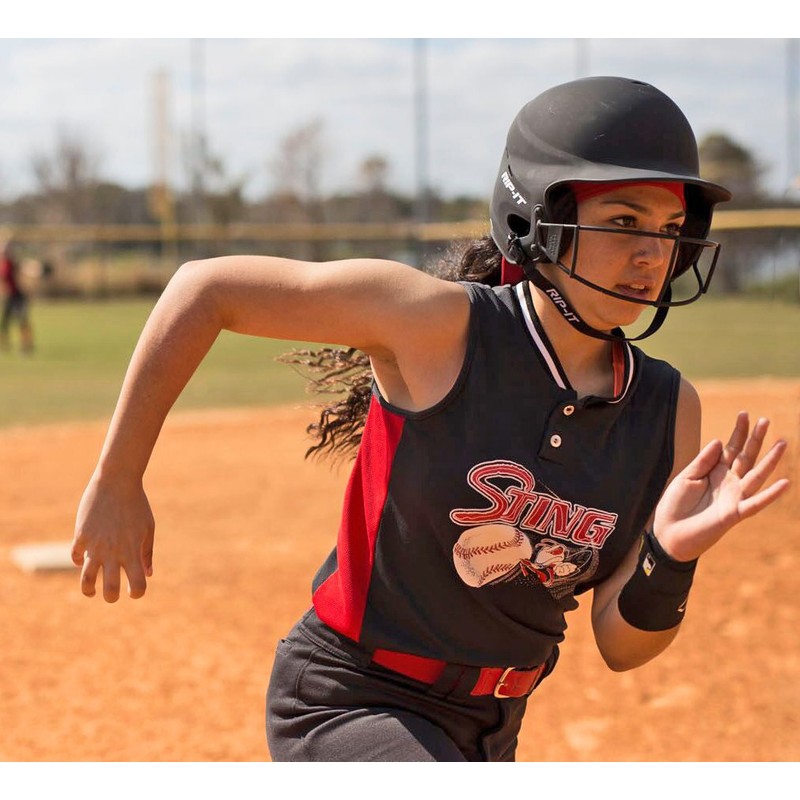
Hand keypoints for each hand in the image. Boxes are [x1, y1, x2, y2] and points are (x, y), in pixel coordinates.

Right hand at [71, 473, 154, 601]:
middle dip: (111, 597)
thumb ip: (146, 552)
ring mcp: (95, 545)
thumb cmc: (137, 504)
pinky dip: (77, 561)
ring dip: (88, 589)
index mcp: (133, 551)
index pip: (137, 584)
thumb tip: (148, 574)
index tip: (134, 591)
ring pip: (86, 579)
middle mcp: (113, 552)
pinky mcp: (81, 535)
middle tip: (111, 595)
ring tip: (91, 591)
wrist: (117, 481)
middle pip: (109, 589)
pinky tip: (83, 560)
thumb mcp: (147, 528)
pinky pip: (75, 555)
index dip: (137, 592)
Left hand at [653, 412, 788, 561]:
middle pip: (746, 457)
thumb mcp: (685, 478)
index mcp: (715, 472)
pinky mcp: (734, 513)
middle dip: (755, 439)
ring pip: (756, 475)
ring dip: (770, 460)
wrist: (668, 533)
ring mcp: (733, 497)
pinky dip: (770, 494)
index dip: (738, 432)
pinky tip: (785, 483)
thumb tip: (719, 441)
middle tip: (765, 420)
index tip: (745, 413)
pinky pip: (755, 503)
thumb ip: (702, 461)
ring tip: (782, 442)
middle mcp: (728, 482)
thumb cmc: (675, 506)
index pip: (731, 448)